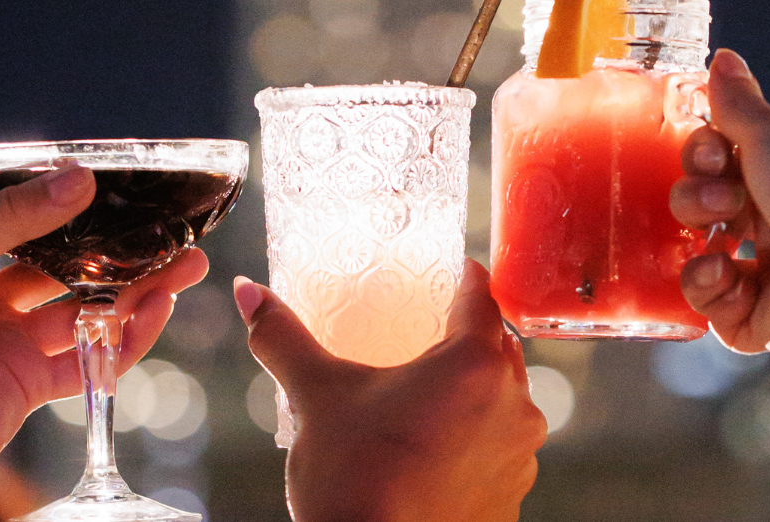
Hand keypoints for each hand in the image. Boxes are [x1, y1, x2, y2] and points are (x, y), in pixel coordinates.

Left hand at [0, 167, 210, 477]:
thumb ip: (12, 219)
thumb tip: (79, 179)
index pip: (33, 230)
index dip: (81, 216)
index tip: (126, 199)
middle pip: (74, 272)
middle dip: (125, 256)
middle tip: (174, 239)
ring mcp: (15, 346)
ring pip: (91, 314)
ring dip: (140, 294)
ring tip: (187, 270)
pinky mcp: (32, 387)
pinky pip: (91, 361)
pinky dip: (127, 340)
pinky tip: (156, 313)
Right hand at [234, 261, 544, 521]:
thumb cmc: (353, 477)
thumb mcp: (316, 397)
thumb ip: (284, 337)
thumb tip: (248, 291)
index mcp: (475, 364)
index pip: (481, 298)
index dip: (463, 279)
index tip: (448, 272)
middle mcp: (515, 404)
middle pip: (498, 349)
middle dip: (467, 338)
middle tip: (427, 331)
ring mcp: (520, 455)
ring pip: (504, 401)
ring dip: (476, 392)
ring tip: (426, 397)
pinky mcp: (514, 496)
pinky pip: (500, 449)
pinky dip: (475, 440)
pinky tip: (435, 450)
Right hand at [670, 49, 769, 353]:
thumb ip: (737, 104)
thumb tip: (722, 58)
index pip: (722, 158)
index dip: (703, 155)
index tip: (714, 157)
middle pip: (703, 206)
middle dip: (697, 201)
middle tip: (724, 206)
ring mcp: (768, 272)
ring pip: (701, 258)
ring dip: (699, 250)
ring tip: (721, 255)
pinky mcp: (758, 318)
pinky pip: (711, 306)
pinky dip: (710, 293)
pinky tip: (729, 281)